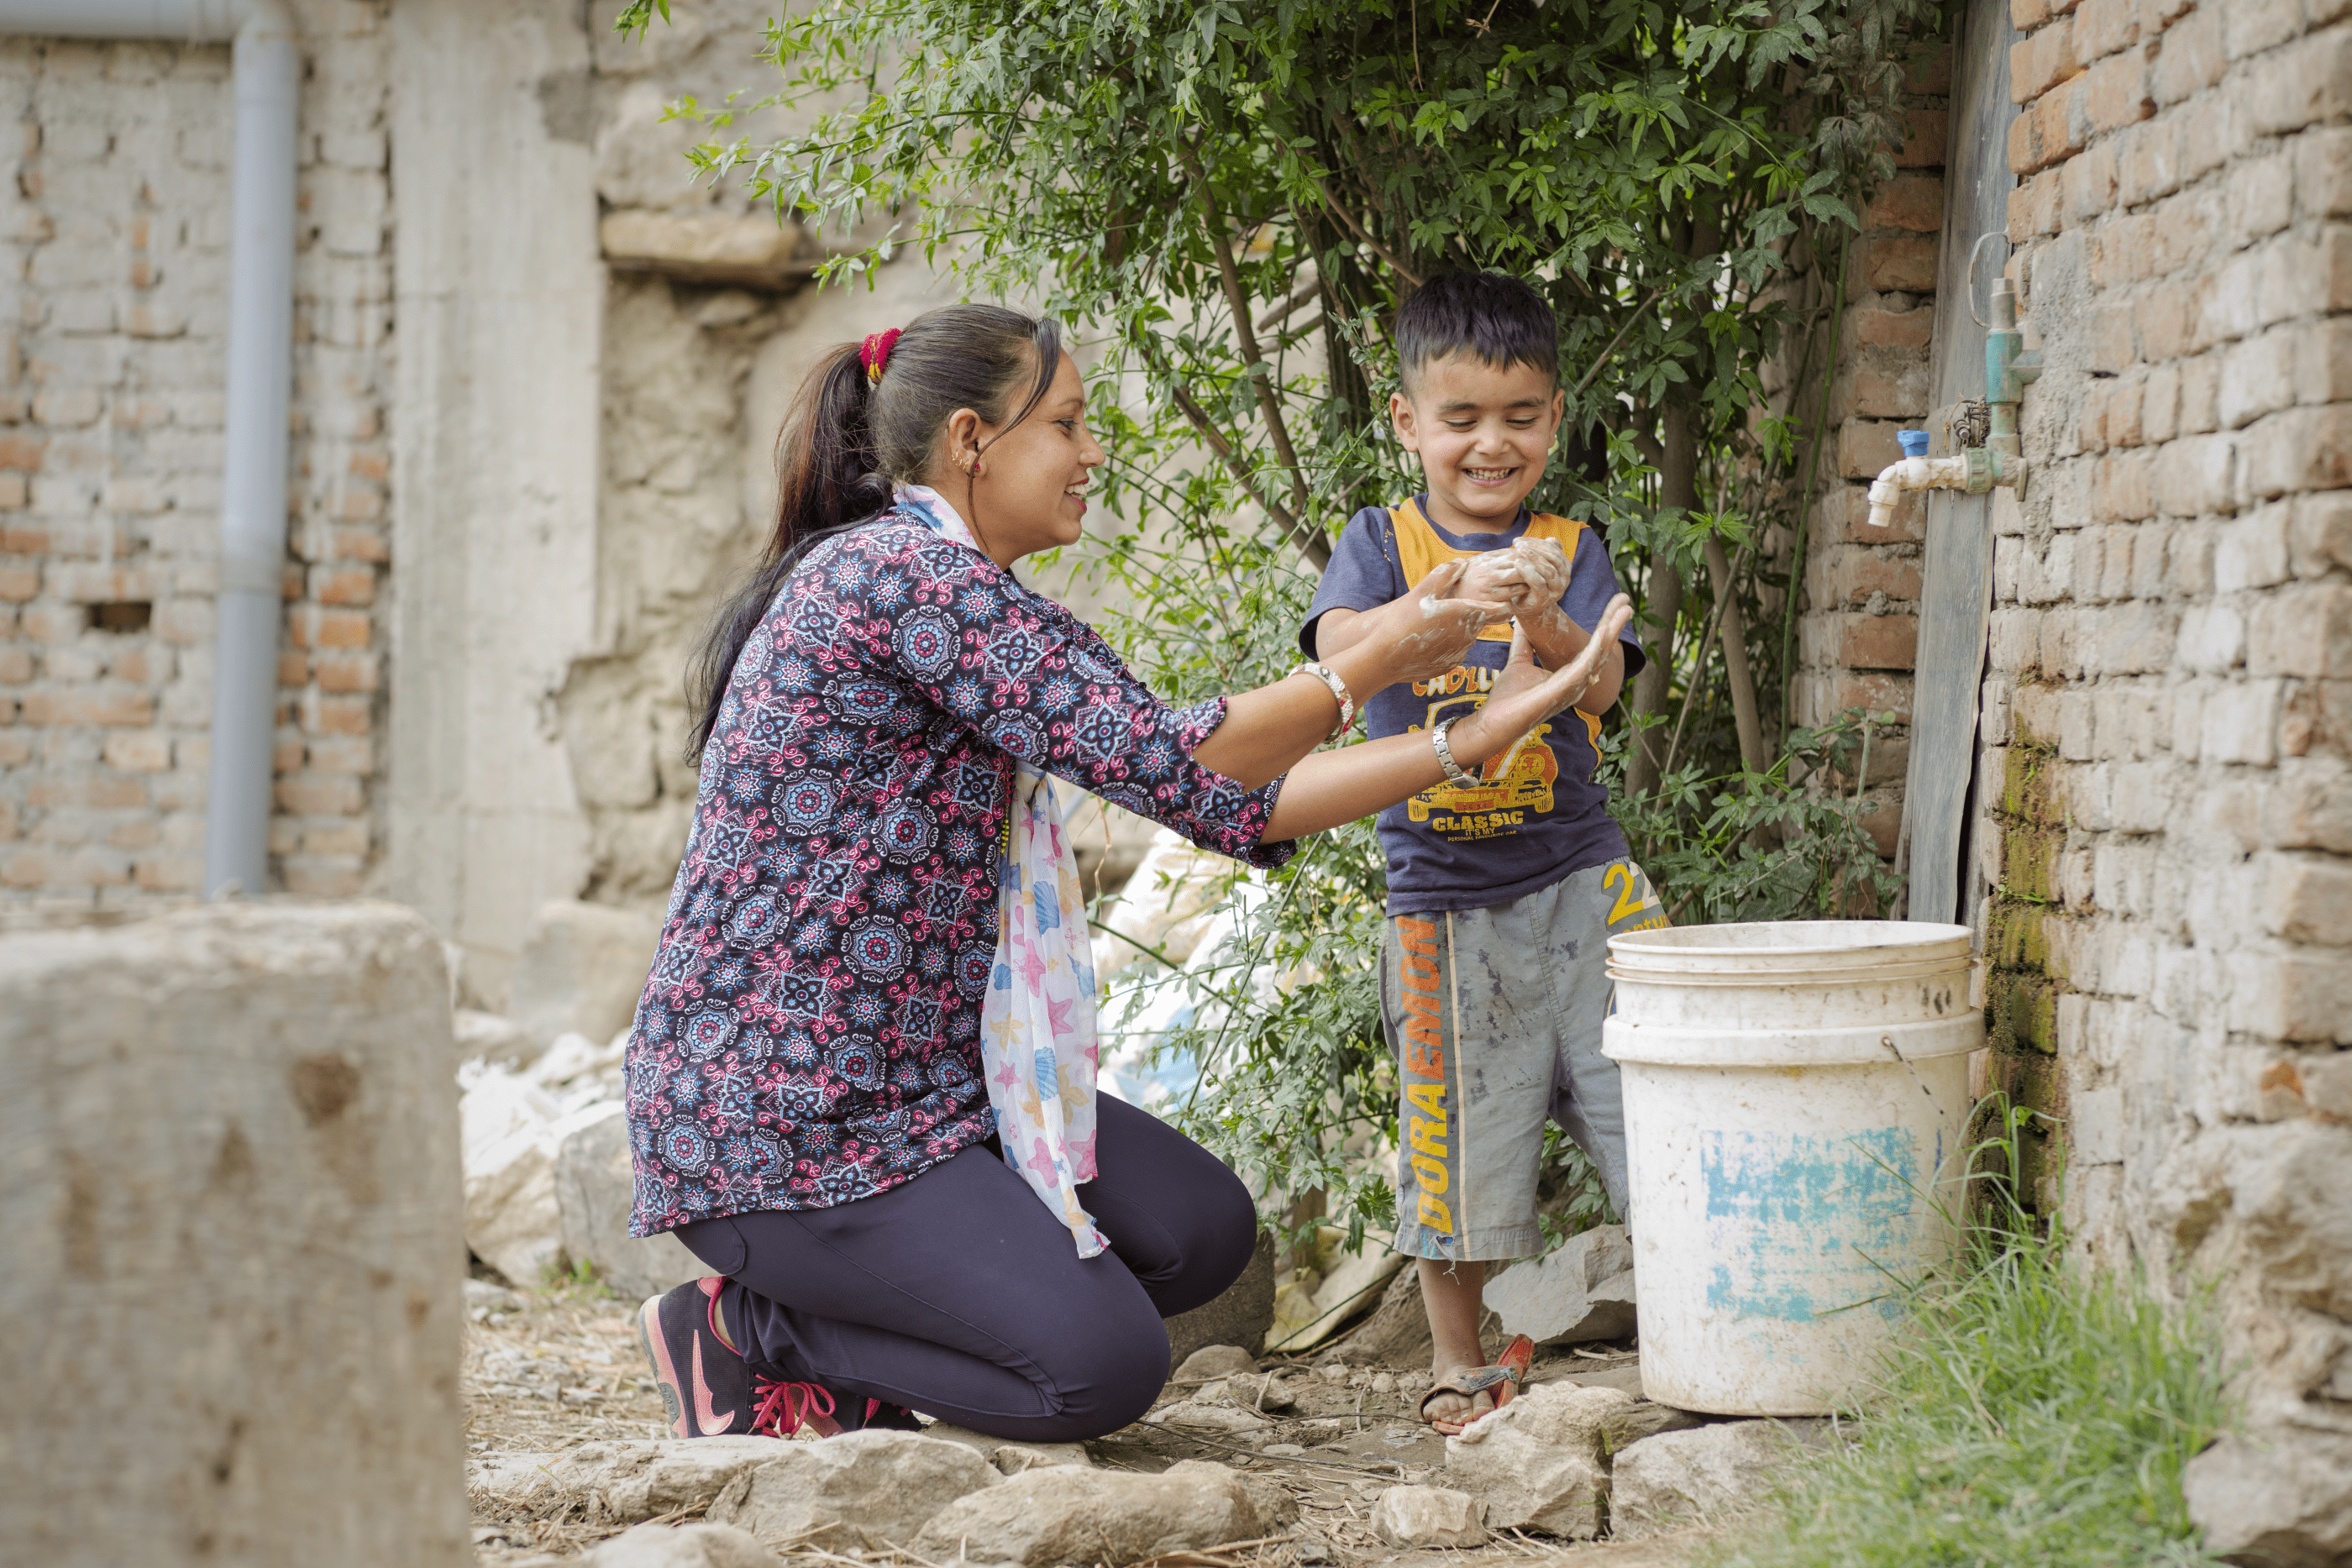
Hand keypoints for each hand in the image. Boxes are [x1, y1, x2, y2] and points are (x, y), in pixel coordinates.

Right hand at [1367, 559, 1510, 685]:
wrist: (1387, 657)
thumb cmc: (1404, 621)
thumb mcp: (1422, 590)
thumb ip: (1445, 574)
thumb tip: (1462, 563)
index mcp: (1467, 614)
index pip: (1502, 611)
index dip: (1503, 604)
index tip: (1498, 600)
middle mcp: (1470, 636)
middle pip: (1479, 622)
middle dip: (1469, 615)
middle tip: (1446, 609)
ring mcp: (1460, 653)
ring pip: (1466, 637)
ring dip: (1456, 630)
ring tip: (1432, 626)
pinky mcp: (1449, 665)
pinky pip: (1453, 651)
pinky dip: (1445, 645)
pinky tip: (1427, 641)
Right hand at [1455, 539, 1569, 618]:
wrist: (1452, 593)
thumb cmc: (1470, 576)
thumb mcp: (1484, 561)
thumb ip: (1501, 555)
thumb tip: (1520, 548)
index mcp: (1490, 558)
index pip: (1516, 552)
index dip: (1531, 553)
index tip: (1543, 556)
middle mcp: (1490, 568)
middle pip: (1520, 561)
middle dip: (1534, 564)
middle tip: (1548, 567)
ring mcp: (1490, 583)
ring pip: (1518, 575)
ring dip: (1531, 576)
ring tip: (1541, 578)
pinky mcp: (1490, 597)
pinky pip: (1512, 592)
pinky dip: (1522, 590)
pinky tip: (1529, 590)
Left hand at [1455, 594, 1632, 762]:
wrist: (1492, 723)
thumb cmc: (1507, 699)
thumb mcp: (1519, 661)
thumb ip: (1524, 642)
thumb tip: (1524, 619)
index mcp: (1569, 677)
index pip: (1591, 647)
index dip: (1603, 625)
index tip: (1615, 604)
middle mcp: (1577, 683)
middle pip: (1602, 650)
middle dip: (1614, 624)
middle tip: (1626, 600)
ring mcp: (1573, 688)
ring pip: (1599, 656)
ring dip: (1612, 631)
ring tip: (1624, 609)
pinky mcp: (1563, 690)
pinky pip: (1584, 666)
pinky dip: (1595, 648)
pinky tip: (1604, 631)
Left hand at [1510, 538, 1570, 610]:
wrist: (1524, 606)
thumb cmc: (1529, 581)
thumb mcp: (1536, 565)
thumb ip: (1543, 553)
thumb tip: (1551, 539)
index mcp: (1564, 566)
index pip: (1554, 548)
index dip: (1536, 542)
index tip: (1519, 540)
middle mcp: (1564, 578)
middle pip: (1554, 557)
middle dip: (1535, 549)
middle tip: (1518, 545)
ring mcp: (1556, 589)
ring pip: (1548, 570)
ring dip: (1533, 558)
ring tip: (1518, 552)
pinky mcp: (1545, 599)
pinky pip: (1539, 582)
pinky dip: (1528, 571)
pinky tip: (1517, 563)